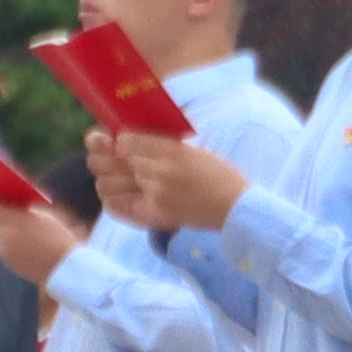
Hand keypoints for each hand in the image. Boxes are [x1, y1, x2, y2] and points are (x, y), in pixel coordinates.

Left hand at [0, 198, 79, 289]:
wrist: (67, 268)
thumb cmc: (61, 238)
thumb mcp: (48, 216)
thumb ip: (27, 210)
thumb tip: (17, 207)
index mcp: (13, 219)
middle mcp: (3, 234)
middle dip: (2, 218)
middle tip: (17, 218)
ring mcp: (4, 250)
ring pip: (0, 236)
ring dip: (8, 233)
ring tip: (30, 237)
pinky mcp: (7, 262)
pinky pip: (5, 248)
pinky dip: (13, 246)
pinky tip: (31, 249)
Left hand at [93, 128, 245, 234]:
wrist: (236, 208)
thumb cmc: (220, 177)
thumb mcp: (195, 152)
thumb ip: (165, 146)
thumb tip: (132, 141)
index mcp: (173, 150)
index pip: (128, 140)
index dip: (121, 141)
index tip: (122, 143)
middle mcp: (161, 169)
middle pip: (120, 159)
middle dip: (115, 157)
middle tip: (118, 158)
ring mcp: (157, 192)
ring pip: (118, 179)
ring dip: (116, 177)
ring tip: (124, 177)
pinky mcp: (155, 211)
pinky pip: (119, 201)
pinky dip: (114, 197)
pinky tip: (122, 193)